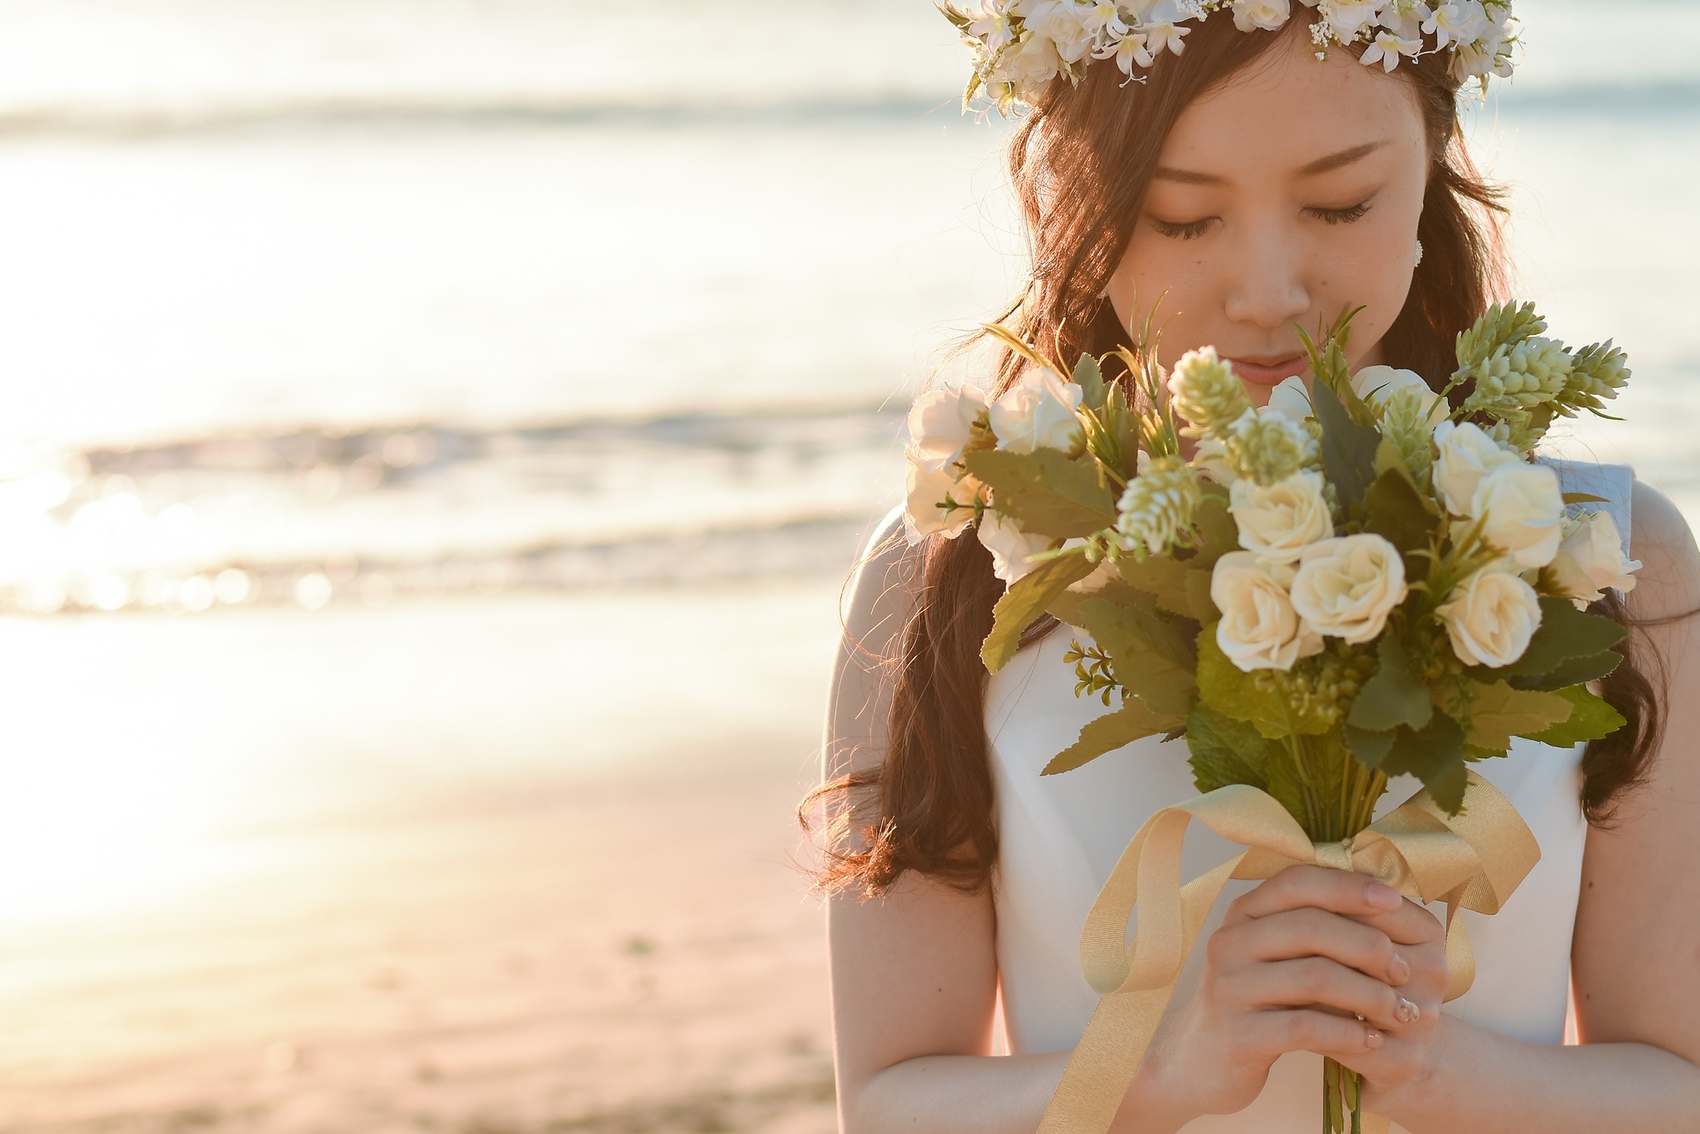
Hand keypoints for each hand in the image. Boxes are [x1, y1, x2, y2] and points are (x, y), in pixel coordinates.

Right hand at [1132, 865, 1445, 1123]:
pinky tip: (1373, 1040)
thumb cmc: (1256, 1002)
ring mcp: (1230, 988)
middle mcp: (1230, 942)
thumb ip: (1314, 928)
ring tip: (1401, 1011)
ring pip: (1314, 976)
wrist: (1199, 1061)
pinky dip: (1349, 1032)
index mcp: (1243, 913)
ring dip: (1370, 993)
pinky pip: (1306, 1027)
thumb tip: (1386, 903)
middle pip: (1311, 925)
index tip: (1394, 901)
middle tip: (1406, 971)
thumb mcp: (1276, 956)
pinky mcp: (1239, 1035)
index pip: (1298, 882)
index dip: (1349, 887)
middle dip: (1369, 946)